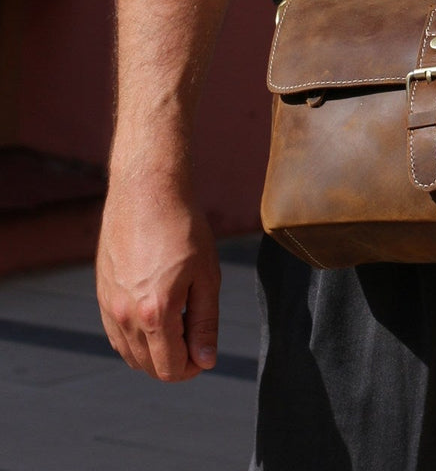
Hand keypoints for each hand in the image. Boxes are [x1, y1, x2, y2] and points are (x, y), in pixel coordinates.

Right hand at [96, 178, 221, 381]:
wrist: (147, 193)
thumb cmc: (184, 228)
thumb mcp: (207, 275)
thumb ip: (206, 322)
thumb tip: (206, 360)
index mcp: (156, 313)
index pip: (169, 368)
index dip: (192, 369)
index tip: (206, 354)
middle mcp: (125, 316)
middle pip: (147, 366)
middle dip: (175, 361)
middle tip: (196, 335)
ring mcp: (108, 307)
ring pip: (129, 353)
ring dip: (155, 350)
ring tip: (180, 320)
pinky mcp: (101, 295)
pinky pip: (116, 334)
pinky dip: (136, 337)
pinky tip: (157, 315)